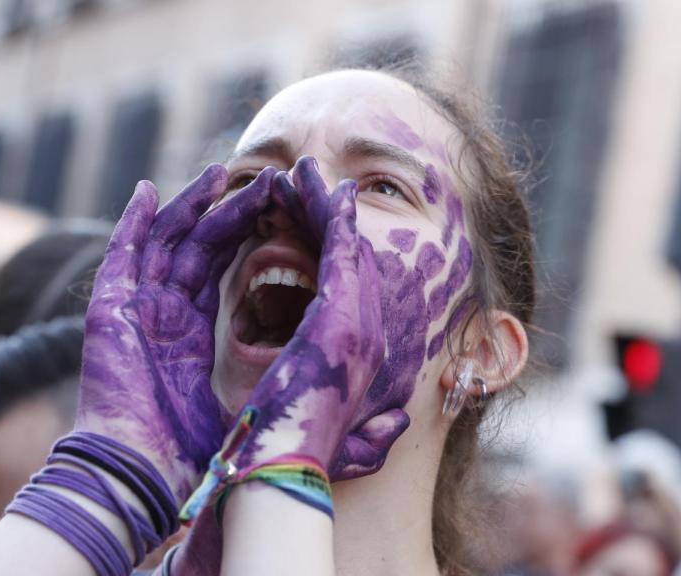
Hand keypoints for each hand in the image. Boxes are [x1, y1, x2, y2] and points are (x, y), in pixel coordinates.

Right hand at [76, 165, 274, 497]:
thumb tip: (371, 406)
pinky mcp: (109, 312)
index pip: (218, 271)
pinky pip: (120, 257)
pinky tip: (148, 191)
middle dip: (231, 211)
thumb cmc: (188, 460)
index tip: (278, 210)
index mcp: (188, 338)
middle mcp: (161, 318)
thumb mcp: (250, 416)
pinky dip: (131, 223)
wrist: (138, 480)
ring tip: (222, 172)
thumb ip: (293, 395)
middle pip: (199, 248)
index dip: (246, 238)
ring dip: (192, 205)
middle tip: (265, 180)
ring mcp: (134, 313)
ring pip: (166, 243)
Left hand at [272, 158, 409, 479]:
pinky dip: (325, 210)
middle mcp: (369, 332)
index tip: (313, 209)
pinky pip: (337, 247)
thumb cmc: (298, 455)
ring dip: (325, 201)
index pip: (349, 282)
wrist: (283, 475)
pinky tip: (308, 181)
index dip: (335, 240)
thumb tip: (397, 427)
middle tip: (305, 177)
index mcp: (359, 353)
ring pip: (347, 243)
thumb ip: (370, 426)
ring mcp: (361, 324)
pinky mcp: (343, 317)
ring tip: (303, 168)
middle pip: (352, 254)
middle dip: (328, 211)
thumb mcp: (340, 431)